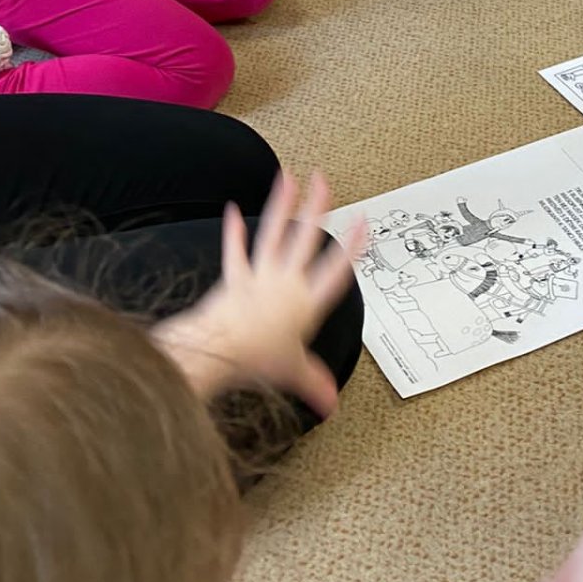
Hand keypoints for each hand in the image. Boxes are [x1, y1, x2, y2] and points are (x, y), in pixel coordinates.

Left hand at [152, 171, 365, 416]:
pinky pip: (235, 251)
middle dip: (317, 208)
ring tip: (286, 178)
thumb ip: (315, 384)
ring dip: (280, 205)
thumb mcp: (294, 373)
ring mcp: (260, 275)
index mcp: (306, 303)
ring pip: (274, 234)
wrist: (220, 349)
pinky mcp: (236, 277)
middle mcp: (286, 282)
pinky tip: (233, 210)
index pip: (335, 270)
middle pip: (305, 240)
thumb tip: (331, 404)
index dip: (351, 246)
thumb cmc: (257, 359)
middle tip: (324, 182)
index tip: (362, 222)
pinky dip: (234, 232)